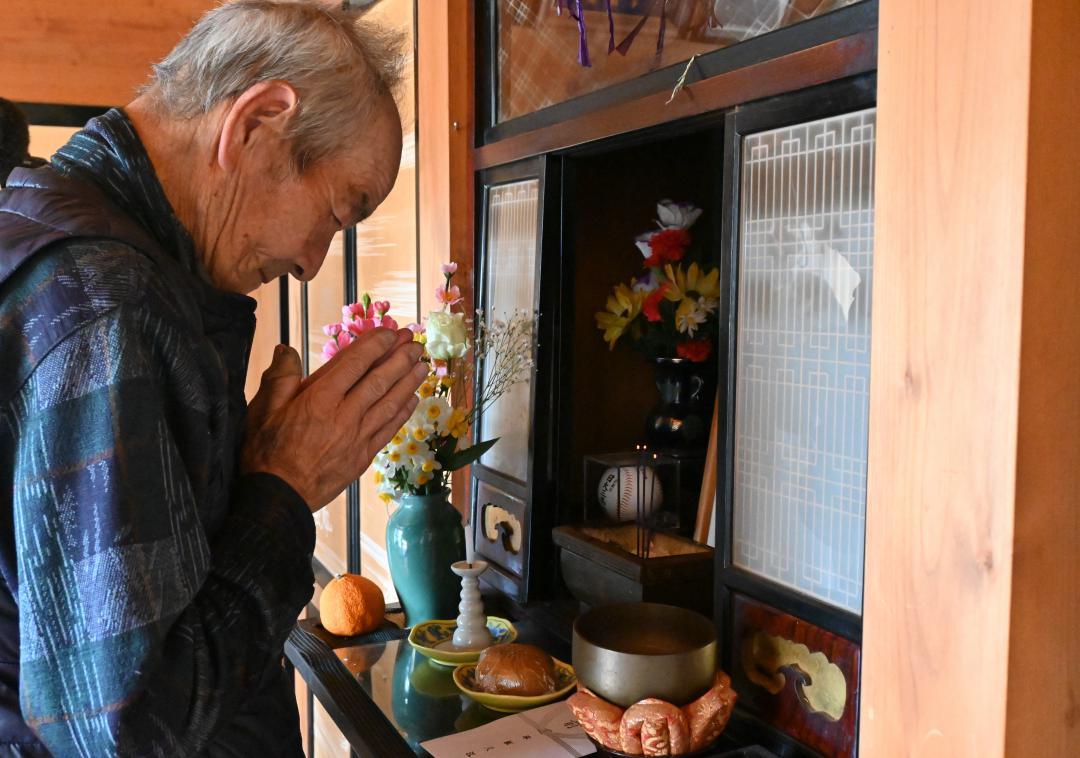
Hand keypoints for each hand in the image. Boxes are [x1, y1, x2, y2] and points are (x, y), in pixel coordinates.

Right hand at [242, 328, 426, 510]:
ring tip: (422, 365)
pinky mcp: (363, 457)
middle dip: (399, 359)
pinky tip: (412, 400)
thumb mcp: (263, 411)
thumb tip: (286, 349)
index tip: (389, 332)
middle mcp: (343, 416)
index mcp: (318, 400)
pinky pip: (388, 430)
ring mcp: (357, 438)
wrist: (278, 498)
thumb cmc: (265, 454)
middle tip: (415, 343)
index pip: (354, 364)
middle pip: (378, 381)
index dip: (374, 345)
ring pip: (388, 404)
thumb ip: (279, 378)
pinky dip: (402, 413)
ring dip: (408, 383)